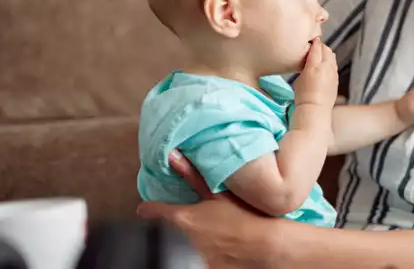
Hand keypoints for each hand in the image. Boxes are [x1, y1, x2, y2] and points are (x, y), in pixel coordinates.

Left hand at [136, 151, 296, 267]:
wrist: (267, 246)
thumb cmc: (245, 216)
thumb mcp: (220, 194)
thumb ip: (193, 176)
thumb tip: (172, 155)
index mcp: (183, 218)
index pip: (153, 212)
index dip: (150, 208)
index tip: (146, 208)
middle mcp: (183, 240)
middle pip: (169, 231)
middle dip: (178, 225)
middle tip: (196, 221)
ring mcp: (193, 257)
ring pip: (184, 247)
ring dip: (193, 241)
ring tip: (213, 235)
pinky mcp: (206, 268)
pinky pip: (199, 259)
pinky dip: (207, 254)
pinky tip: (222, 248)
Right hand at [295, 40, 337, 105]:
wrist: (315, 109)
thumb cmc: (302, 95)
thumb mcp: (300, 78)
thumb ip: (305, 66)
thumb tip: (309, 60)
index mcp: (314, 65)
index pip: (316, 48)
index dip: (314, 43)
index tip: (311, 40)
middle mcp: (326, 67)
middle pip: (326, 50)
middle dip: (321, 47)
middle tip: (314, 48)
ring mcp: (333, 73)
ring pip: (332, 57)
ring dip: (326, 54)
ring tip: (319, 56)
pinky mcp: (336, 79)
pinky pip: (334, 66)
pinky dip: (330, 63)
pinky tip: (325, 67)